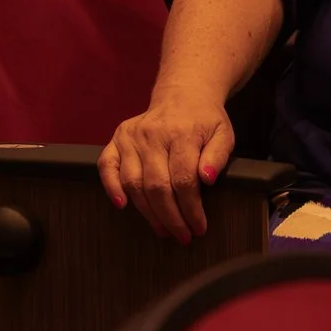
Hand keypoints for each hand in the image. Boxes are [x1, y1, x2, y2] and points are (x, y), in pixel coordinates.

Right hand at [97, 90, 235, 243]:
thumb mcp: (223, 134)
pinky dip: (111, 187)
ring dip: (148, 212)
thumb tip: (207, 178)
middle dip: (171, 217)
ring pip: (134, 183)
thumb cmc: (205, 120)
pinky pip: (106, 166)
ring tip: (163, 229)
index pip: (183, 179)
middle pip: (157, 186)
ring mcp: (132, 136)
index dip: (191, 209)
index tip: (198, 227)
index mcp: (182, 133)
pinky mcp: (118, 138)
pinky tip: (122, 206)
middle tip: (182, 236)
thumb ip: (218, 156)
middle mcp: (153, 134)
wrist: (184, 94)